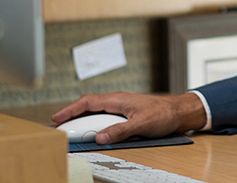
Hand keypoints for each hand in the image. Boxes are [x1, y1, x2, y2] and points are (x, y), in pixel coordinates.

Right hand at [51, 91, 206, 143]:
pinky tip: (95, 133)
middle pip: (89, 107)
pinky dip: (97, 124)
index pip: (88, 102)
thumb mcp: (141, 125)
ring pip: (97, 112)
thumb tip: (100, 137)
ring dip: (84, 121)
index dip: (70, 110)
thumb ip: (119, 131)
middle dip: (72, 116)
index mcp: (118, 99)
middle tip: (60, 127)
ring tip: (73, 131)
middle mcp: (117, 101)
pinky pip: (106, 118)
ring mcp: (121, 106)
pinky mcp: (126, 114)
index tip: (56, 118)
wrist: (179, 111)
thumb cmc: (164, 114)